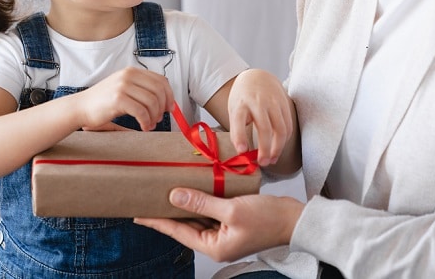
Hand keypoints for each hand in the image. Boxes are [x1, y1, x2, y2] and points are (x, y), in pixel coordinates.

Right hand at [73, 67, 173, 130]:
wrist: (81, 107)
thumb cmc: (103, 102)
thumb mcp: (125, 90)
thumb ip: (142, 91)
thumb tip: (165, 102)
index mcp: (132, 72)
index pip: (160, 80)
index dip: (169, 95)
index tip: (169, 108)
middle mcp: (128, 75)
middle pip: (159, 90)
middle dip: (163, 107)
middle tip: (159, 119)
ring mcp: (123, 86)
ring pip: (152, 102)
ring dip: (154, 117)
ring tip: (149, 125)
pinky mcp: (118, 99)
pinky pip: (142, 111)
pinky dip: (146, 122)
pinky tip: (143, 127)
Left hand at [134, 187, 303, 261]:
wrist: (296, 219)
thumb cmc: (268, 218)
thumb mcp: (231, 209)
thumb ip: (201, 202)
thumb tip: (174, 195)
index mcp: (214, 246)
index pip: (177, 232)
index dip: (157, 221)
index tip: (137, 213)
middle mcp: (217, 243)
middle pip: (185, 226)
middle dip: (167, 212)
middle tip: (147, 199)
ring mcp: (226, 233)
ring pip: (197, 217)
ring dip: (184, 204)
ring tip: (164, 192)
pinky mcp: (233, 221)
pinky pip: (211, 211)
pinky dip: (201, 200)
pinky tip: (192, 189)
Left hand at [228, 69, 294, 166]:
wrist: (257, 77)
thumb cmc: (243, 98)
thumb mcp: (234, 110)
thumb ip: (237, 128)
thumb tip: (243, 153)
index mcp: (241, 103)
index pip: (239, 120)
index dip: (240, 136)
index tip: (242, 152)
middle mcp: (258, 102)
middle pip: (264, 128)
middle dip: (265, 149)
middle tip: (262, 163)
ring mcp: (273, 102)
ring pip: (280, 129)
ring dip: (277, 148)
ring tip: (271, 159)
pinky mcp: (285, 104)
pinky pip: (288, 126)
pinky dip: (284, 140)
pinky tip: (278, 148)